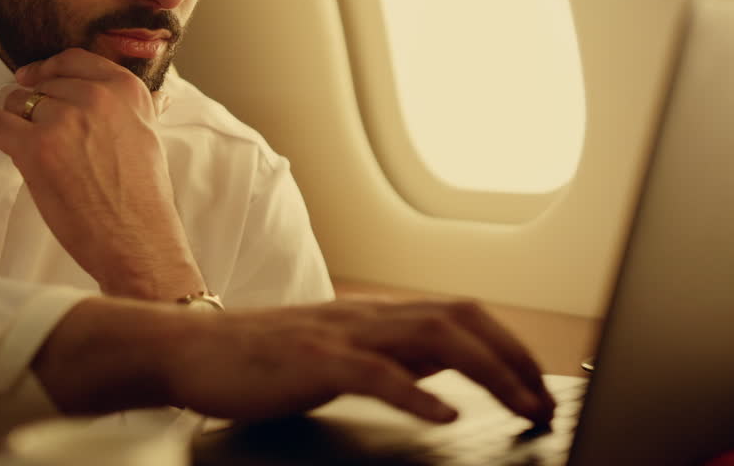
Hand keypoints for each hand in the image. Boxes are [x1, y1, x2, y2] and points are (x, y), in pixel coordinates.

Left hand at [0, 48, 203, 299]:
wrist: (139, 239)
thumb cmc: (144, 197)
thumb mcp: (151, 137)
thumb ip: (143, 109)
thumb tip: (160, 95)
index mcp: (126, 89)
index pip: (73, 60)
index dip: (48, 70)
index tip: (35, 81)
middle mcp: (95, 96)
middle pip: (41, 84)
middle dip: (33, 106)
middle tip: (33, 130)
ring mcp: (64, 119)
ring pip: (14, 101)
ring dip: (12, 122)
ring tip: (18, 144)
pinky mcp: (36, 147)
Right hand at [32, 297, 555, 426]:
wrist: (189, 349)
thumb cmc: (260, 358)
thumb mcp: (339, 353)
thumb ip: (393, 354)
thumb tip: (449, 367)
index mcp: (376, 315)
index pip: (460, 314)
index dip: (509, 346)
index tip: (539, 386)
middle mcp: (367, 315)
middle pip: (460, 318)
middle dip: (513, 358)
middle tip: (544, 402)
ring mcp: (341, 334)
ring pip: (431, 337)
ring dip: (486, 373)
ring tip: (518, 407)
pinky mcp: (312, 360)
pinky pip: (375, 372)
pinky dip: (416, 394)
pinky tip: (443, 418)